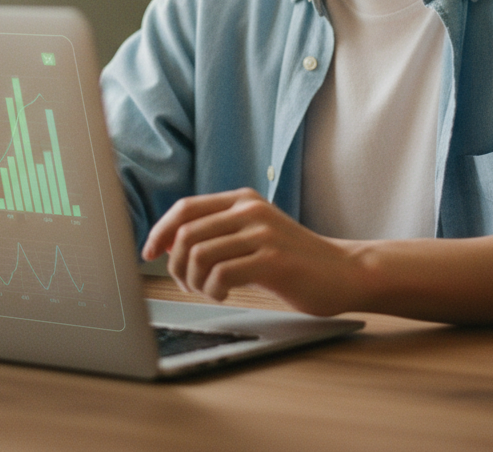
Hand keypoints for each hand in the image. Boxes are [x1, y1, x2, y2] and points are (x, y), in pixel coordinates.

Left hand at [142, 188, 360, 315]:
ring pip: (199, 254)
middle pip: (186, 233)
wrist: (344, 271)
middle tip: (187, 284)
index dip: (160, 231)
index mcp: (242, 199)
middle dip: (175, 264)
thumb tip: (170, 244)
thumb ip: (221, 232)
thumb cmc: (294, 260)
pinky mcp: (273, 259)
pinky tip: (224, 294)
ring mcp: (262, 232)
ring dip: (193, 281)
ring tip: (208, 291)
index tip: (149, 253)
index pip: (185, 208)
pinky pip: (221, 274)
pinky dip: (213, 289)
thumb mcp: (255, 233)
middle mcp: (249, 209)